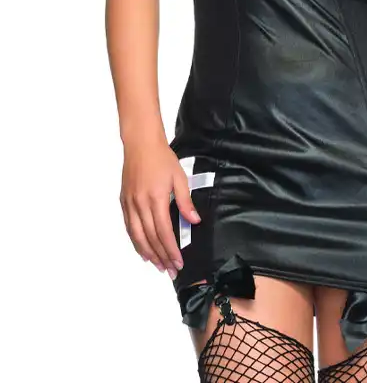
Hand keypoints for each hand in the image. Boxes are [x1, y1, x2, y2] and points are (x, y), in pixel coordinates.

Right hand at [120, 138, 201, 277]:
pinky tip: (143, 251)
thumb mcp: (179, 177)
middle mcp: (140, 204)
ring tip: (158, 266)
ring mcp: (130, 204)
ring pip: (137, 236)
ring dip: (148, 254)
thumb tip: (194, 221)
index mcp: (156, 198)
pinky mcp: (124, 202)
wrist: (141, 144)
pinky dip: (136, 242)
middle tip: (170, 271)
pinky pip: (129, 228)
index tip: (178, 262)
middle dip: (161, 257)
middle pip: (151, 238)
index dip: (171, 250)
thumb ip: (185, 201)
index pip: (164, 232)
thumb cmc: (162, 158)